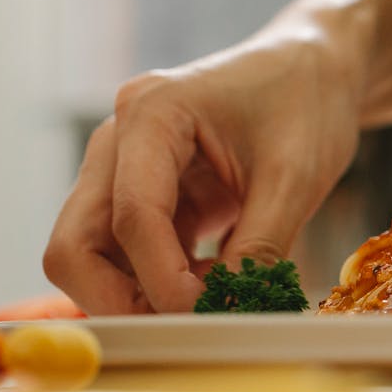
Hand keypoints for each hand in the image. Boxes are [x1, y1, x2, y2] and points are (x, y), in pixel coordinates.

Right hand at [43, 31, 360, 313]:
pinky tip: (214, 284)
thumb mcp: (296, 177)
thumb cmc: (307, 102)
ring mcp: (122, 165)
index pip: (131, 216)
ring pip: (90, 254)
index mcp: (152, 113)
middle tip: (185, 322)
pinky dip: (160, 280)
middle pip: (75, 243)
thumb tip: (230, 313)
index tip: (205, 314)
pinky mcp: (142, 191)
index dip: (161, 280)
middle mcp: (119, 137)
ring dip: (139, 292)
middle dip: (118, 298)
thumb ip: (259, 248)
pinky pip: (126, 252)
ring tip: (214, 298)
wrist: (316, 68)